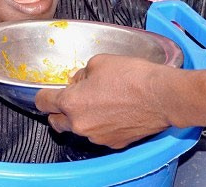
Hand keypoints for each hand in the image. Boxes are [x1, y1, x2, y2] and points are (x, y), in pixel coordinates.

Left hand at [35, 54, 172, 148]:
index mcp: (72, 102)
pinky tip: (115, 111)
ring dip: (83, 117)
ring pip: (79, 128)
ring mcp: (97, 137)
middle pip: (56, 122)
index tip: (47, 93)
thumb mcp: (99, 62)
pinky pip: (99, 134)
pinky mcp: (114, 143)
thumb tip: (78, 81)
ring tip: (101, 101)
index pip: (43, 102)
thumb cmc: (133, 76)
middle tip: (72, 98)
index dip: (44, 95)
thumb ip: (81, 74)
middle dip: (59, 110)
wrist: (162, 96)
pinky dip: (101, 125)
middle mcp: (80, 124)